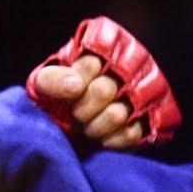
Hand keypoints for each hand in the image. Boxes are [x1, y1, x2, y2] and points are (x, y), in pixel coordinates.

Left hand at [29, 53, 145, 148]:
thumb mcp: (45, 84)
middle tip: (77, 115)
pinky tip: (103, 139)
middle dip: (82, 109)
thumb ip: (53, 79)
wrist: (73, 125)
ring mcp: (141, 94)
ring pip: (116, 115)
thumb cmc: (59, 98)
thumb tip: (76, 85)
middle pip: (103, 91)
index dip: (75, 86)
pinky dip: (110, 141)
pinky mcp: (148, 121)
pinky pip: (131, 134)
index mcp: (103, 50)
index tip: (70, 95)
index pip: (90, 65)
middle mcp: (128, 66)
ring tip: (88, 128)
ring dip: (95, 127)